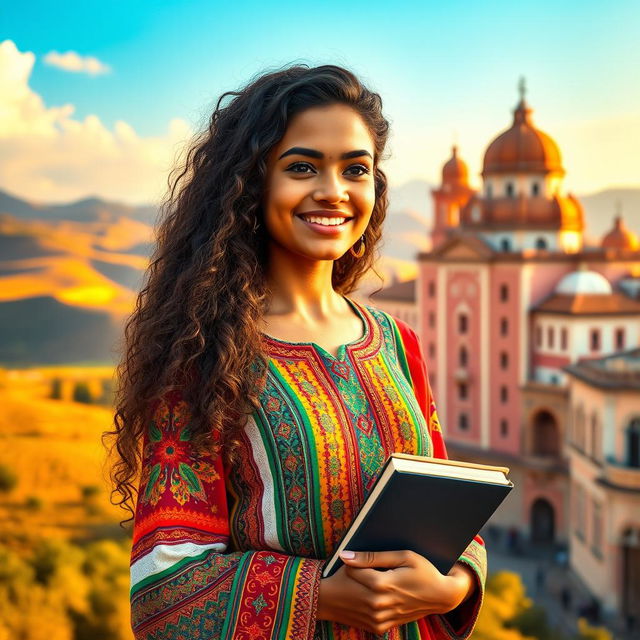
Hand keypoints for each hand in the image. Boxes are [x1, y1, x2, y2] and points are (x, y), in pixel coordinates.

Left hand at [317, 550, 475, 634]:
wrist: (441, 596)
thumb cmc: (424, 571)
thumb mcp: (402, 556)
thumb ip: (372, 556)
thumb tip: (346, 556)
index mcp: (382, 585)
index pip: (351, 570)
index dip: (352, 561)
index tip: (358, 557)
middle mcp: (379, 604)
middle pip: (351, 587)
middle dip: (351, 577)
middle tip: (360, 569)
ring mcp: (381, 618)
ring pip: (354, 602)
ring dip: (356, 592)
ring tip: (365, 582)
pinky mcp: (383, 626)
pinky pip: (363, 614)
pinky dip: (363, 605)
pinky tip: (371, 595)